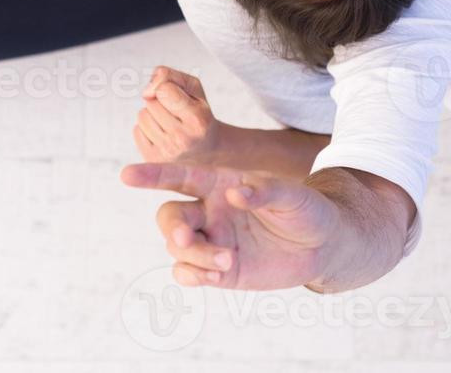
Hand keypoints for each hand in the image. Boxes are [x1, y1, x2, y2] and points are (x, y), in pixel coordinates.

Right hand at [121, 163, 339, 289]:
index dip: (153, 175)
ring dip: (193, 256)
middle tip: (185, 238)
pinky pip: (187, 274)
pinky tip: (213, 275)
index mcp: (221, 184)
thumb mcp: (293, 195)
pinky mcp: (219, 271)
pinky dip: (192, 276)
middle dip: (171, 229)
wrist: (323, 246)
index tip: (127, 175)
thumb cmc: (306, 209)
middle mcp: (210, 212)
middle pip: (169, 217)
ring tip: (226, 261)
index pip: (181, 177)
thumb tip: (235, 192)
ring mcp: (212, 241)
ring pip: (177, 249)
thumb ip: (265, 190)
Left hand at [133, 66, 222, 164]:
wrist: (208, 151)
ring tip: (171, 124)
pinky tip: (162, 134)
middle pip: (152, 102)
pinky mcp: (153, 159)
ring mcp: (167, 151)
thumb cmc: (198, 114)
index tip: (179, 97)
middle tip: (178, 113)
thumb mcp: (195, 89)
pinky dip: (146, 128)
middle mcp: (183, 139)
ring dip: (153, 115)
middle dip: (161, 102)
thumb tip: (146, 92)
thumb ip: (170, 76)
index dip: (168, 88)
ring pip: (142, 115)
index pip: (164, 89)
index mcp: (198, 120)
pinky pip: (136, 130)